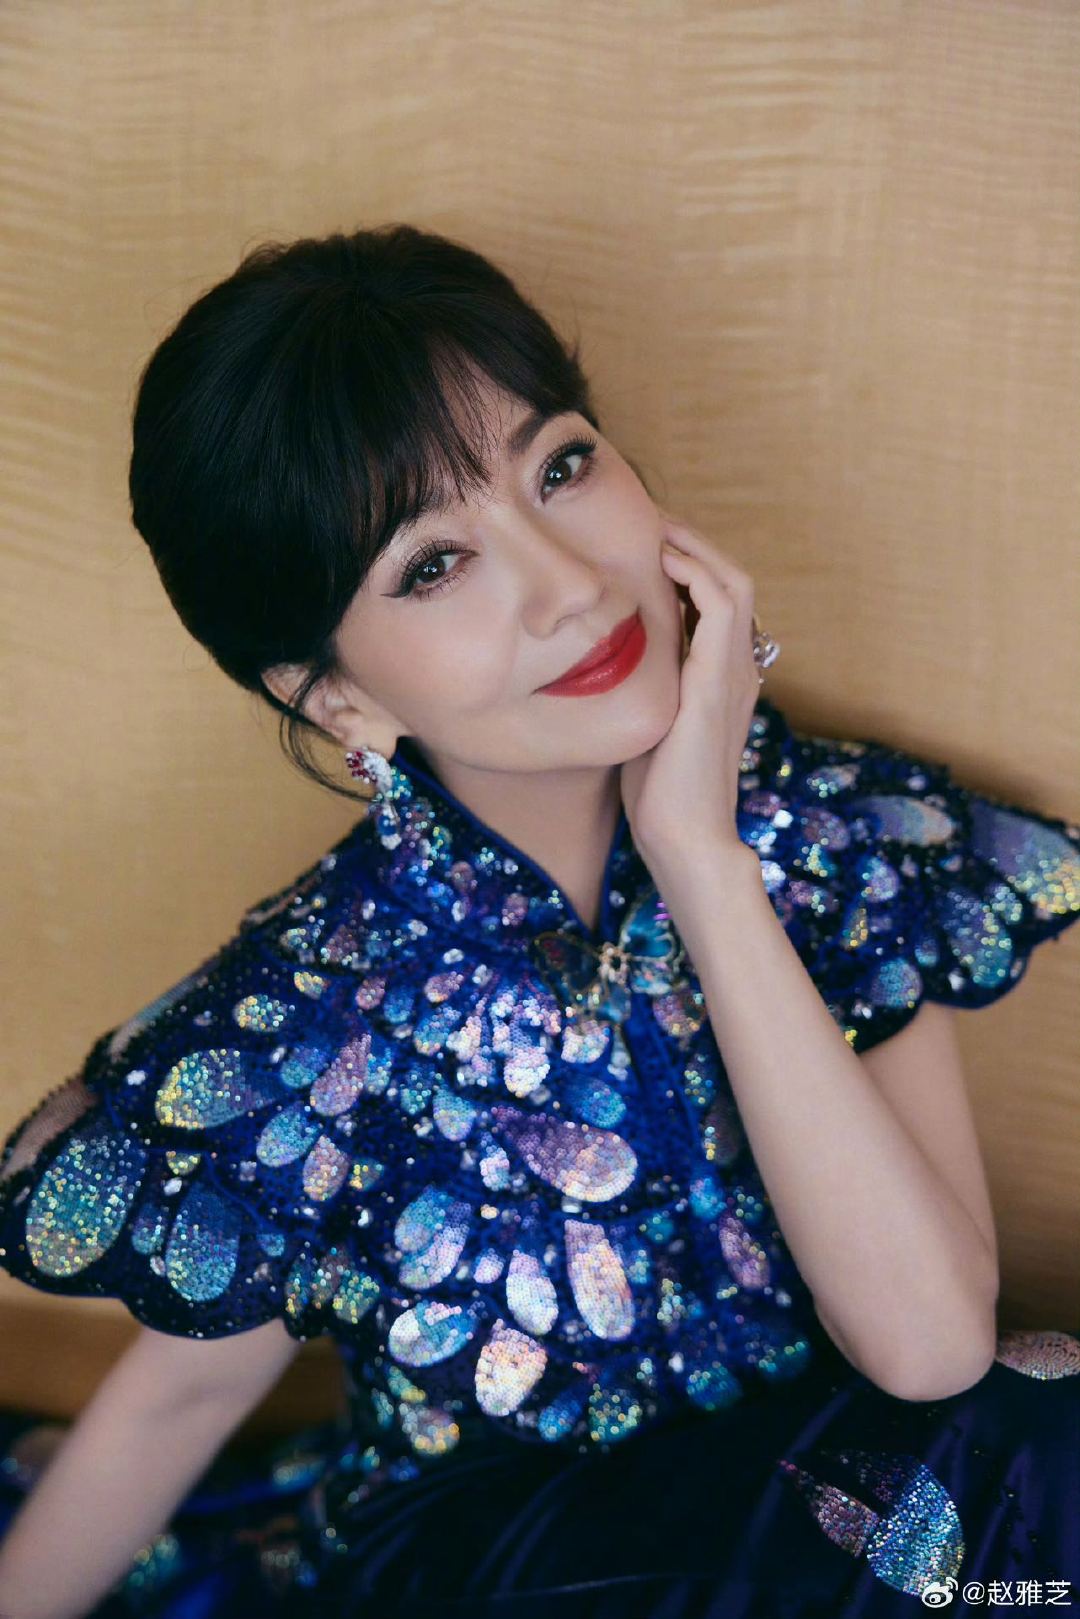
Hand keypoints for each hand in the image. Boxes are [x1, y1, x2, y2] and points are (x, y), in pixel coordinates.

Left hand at [620, 510, 762, 863]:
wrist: (684, 837)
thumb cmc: (660, 794)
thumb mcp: (647, 723)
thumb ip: (643, 689)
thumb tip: (602, 663)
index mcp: (722, 680)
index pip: (718, 604)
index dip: (688, 569)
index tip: (646, 549)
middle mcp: (737, 670)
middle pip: (731, 581)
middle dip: (693, 546)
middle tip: (651, 523)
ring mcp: (734, 673)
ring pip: (734, 582)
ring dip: (696, 549)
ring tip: (657, 530)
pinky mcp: (717, 680)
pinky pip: (722, 604)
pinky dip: (697, 573)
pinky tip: (663, 562)